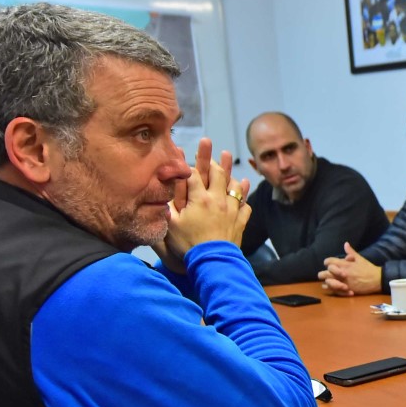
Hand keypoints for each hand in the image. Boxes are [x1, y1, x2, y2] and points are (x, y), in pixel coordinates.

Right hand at [155, 140, 249, 271]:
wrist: (213, 263)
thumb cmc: (188, 245)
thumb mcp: (171, 225)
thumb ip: (166, 206)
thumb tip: (160, 192)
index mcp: (199, 199)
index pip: (193, 174)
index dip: (188, 161)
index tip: (184, 149)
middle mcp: (218, 200)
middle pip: (216, 173)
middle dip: (210, 157)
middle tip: (208, 143)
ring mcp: (232, 210)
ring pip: (233, 185)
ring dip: (229, 170)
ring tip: (227, 156)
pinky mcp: (240, 221)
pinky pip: (245, 203)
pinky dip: (243, 193)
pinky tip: (243, 186)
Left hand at [319, 242, 382, 295]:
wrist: (377, 280)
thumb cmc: (368, 268)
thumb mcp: (360, 259)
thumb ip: (351, 252)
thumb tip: (345, 243)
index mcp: (344, 264)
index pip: (328, 261)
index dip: (328, 262)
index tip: (331, 264)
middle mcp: (341, 273)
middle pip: (323, 274)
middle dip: (324, 273)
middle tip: (328, 274)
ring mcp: (343, 282)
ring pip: (326, 283)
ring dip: (327, 282)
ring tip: (330, 281)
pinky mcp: (345, 290)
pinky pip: (333, 291)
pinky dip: (332, 289)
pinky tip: (334, 287)